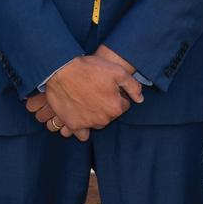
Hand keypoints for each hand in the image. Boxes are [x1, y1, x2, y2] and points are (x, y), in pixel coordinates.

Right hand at [26, 53, 142, 139]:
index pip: (124, 105)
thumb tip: (140, 99)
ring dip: (96, 116)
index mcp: (116, 107)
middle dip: (107, 106)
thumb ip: (134, 87)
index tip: (109, 87)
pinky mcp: (73, 124)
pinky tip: (82, 118)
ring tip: (87, 100)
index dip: (118, 95)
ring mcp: (87, 123)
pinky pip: (82, 135)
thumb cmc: (90, 68)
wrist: (62, 69)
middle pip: (111, 115)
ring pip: (97, 124)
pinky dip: (83, 129)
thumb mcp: (118, 72)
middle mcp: (103, 119)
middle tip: (97, 92)